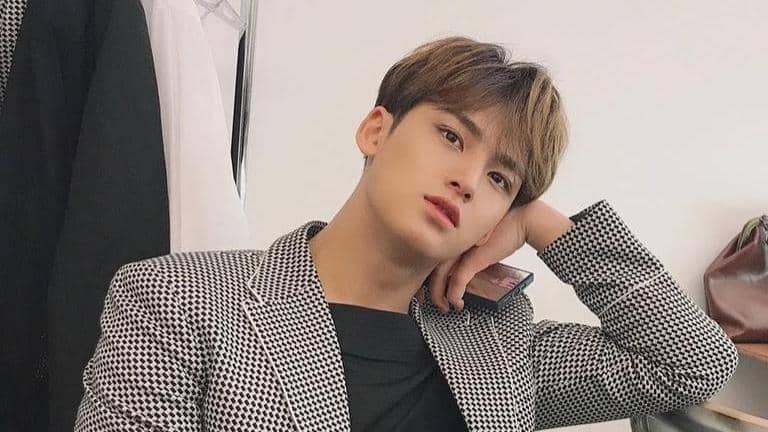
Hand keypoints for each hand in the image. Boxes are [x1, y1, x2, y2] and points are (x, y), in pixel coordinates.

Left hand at [426, 199, 573, 312]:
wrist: (522, 220)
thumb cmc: (504, 227)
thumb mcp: (479, 237)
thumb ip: (466, 249)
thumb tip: (463, 267)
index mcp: (451, 233)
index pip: (429, 255)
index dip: (425, 274)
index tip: (427, 288)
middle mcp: (453, 240)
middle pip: (430, 265)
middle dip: (429, 288)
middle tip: (435, 301)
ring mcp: (462, 248)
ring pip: (439, 274)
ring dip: (439, 295)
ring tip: (446, 306)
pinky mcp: (474, 258)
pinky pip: (457, 279)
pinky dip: (454, 293)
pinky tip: (457, 302)